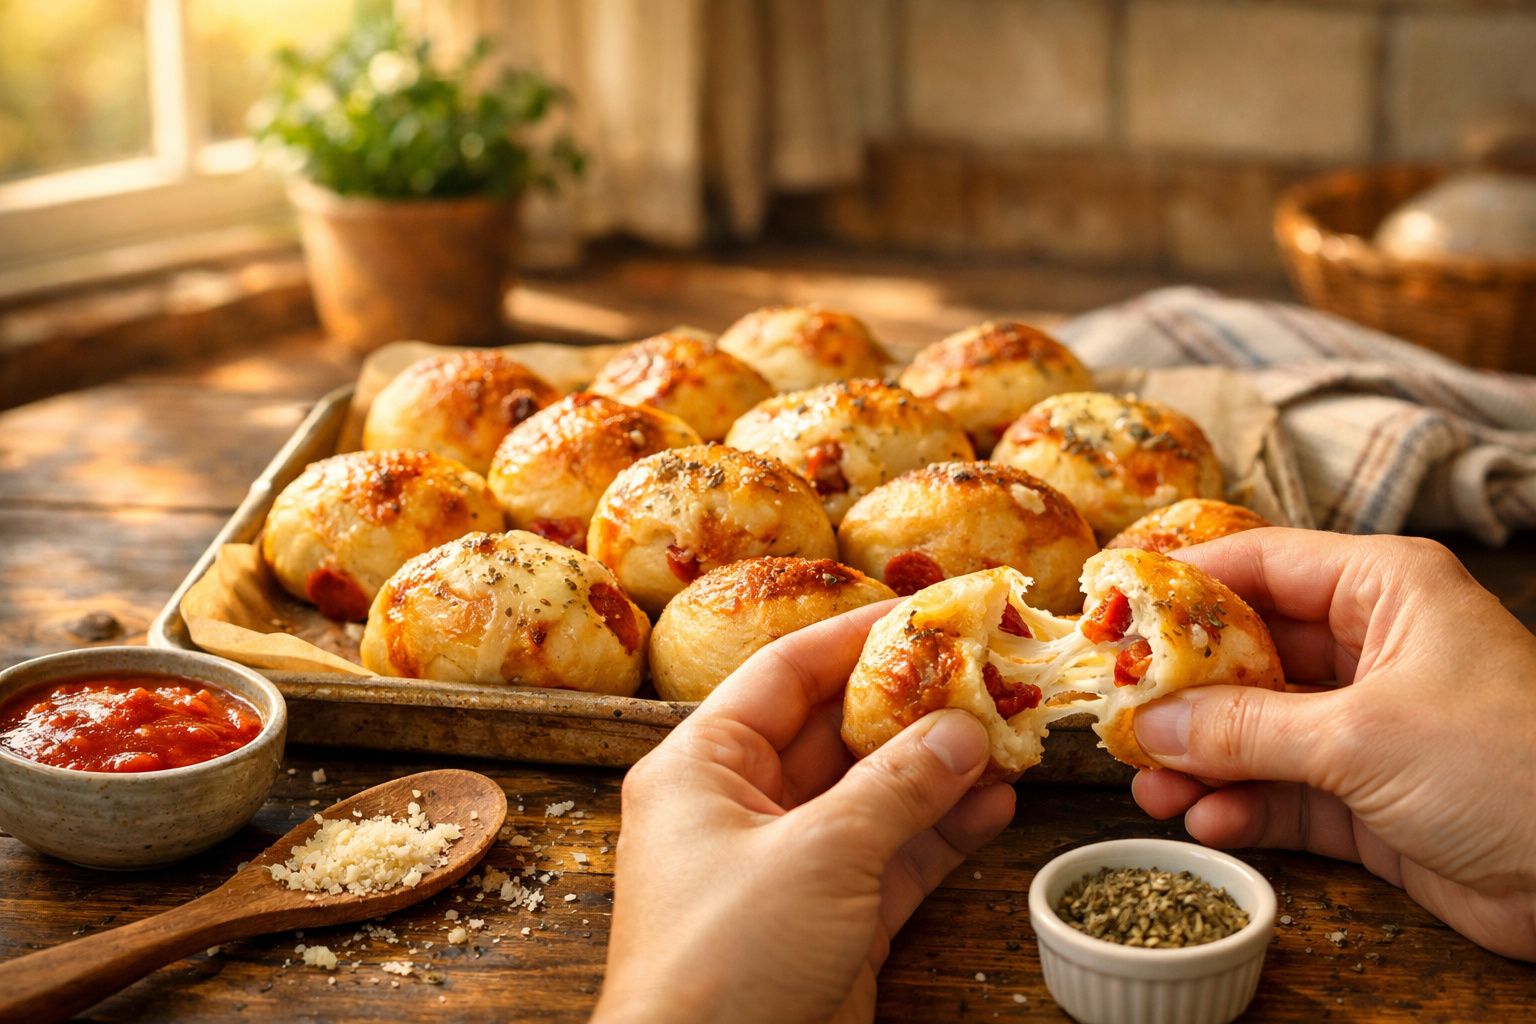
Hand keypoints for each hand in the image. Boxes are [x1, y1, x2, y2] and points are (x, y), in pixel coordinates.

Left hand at [593, 603, 1016, 1022]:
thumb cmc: (726, 962)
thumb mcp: (817, 857)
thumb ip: (896, 787)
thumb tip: (964, 728)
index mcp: (701, 767)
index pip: (785, 673)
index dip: (856, 634)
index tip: (926, 608)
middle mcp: (740, 807)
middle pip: (836, 730)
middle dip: (913, 703)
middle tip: (989, 669)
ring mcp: (787, 867)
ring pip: (873, 796)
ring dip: (939, 769)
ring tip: (1011, 733)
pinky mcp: (827, 923)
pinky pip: (890, 859)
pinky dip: (940, 834)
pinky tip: (996, 805)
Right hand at [1130, 529, 1535, 959]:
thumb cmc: (1508, 764)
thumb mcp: (1362, 735)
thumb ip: (1246, 729)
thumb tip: (1150, 723)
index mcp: (1382, 591)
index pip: (1258, 564)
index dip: (1180, 585)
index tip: (1109, 609)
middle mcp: (1371, 647)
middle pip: (1246, 653)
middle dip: (1180, 689)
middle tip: (1115, 713)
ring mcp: (1368, 725)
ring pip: (1255, 729)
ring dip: (1201, 759)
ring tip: (1150, 786)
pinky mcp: (1370, 797)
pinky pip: (1283, 791)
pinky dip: (1242, 805)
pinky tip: (1207, 820)